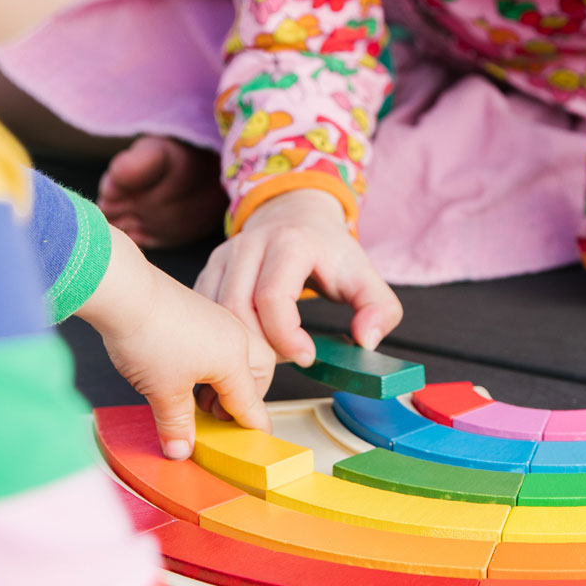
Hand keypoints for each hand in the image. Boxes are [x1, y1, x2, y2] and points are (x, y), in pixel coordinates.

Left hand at [78, 227, 273, 458]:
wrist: (126, 292)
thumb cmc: (149, 337)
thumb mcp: (163, 392)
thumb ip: (177, 425)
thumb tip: (181, 450)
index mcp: (235, 358)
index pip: (251, 402)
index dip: (253, 426)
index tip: (257, 442)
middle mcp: (235, 336)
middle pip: (258, 373)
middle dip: (247, 397)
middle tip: (220, 418)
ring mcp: (219, 321)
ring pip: (240, 355)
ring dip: (227, 380)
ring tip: (198, 398)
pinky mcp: (200, 312)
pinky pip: (220, 342)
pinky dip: (213, 362)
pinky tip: (186, 371)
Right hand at [194, 188, 402, 372]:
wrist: (296, 215)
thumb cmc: (329, 252)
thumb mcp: (365, 276)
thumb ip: (380, 309)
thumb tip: (367, 341)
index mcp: (290, 243)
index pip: (273, 297)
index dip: (286, 336)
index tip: (307, 357)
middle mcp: (250, 245)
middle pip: (237, 311)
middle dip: (258, 351)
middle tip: (282, 370)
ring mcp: (225, 257)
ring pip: (214, 317)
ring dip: (235, 351)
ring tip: (263, 368)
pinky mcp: (209, 271)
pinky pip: (205, 315)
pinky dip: (218, 342)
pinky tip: (241, 356)